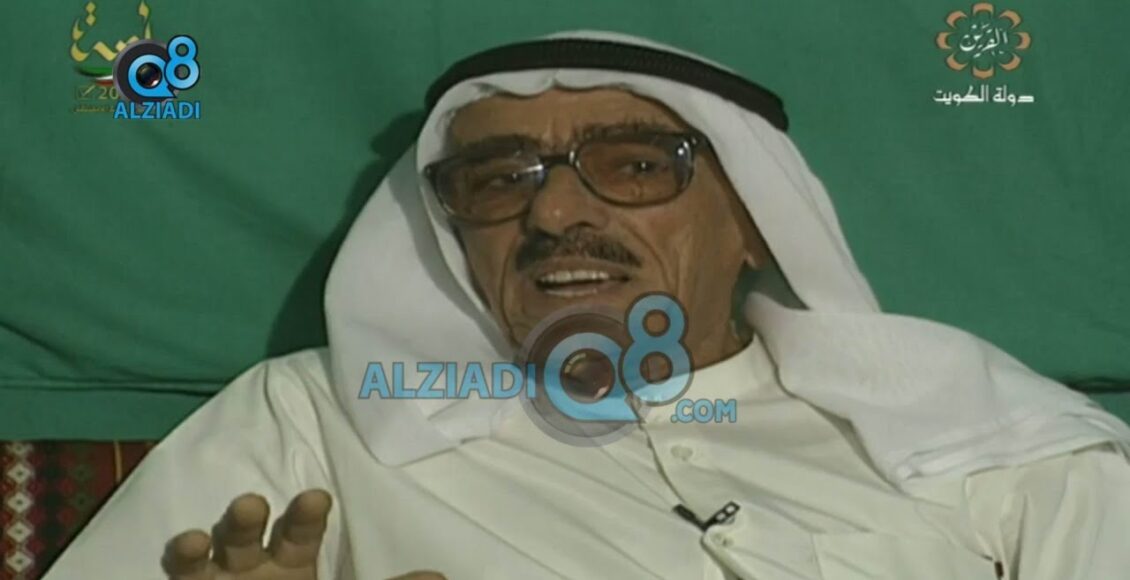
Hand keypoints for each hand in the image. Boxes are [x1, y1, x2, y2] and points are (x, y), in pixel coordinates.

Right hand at [161, 489, 445, 579]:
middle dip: (247, 517)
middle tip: (251, 503)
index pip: (301, 528)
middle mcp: (253, 563)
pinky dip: (183, 562)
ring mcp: (221, 578)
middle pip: (248, 531)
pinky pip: (183, 575)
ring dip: (205, 544)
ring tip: (201, 537)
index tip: (317, 497)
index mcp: (294, 556)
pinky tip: (186, 547)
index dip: (307, 513)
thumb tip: (441, 576)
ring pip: (209, 553)